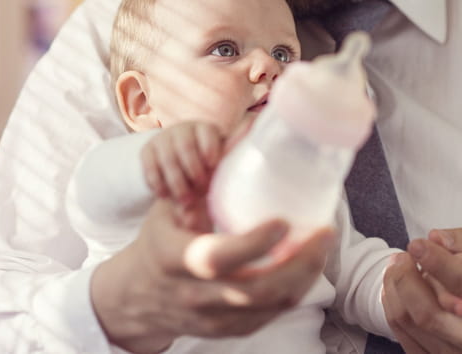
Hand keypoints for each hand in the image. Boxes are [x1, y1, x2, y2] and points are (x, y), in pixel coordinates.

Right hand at [91, 198, 334, 353]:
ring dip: (305, 276)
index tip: (283, 221)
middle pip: (256, 290)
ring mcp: (213, 318)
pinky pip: (271, 316)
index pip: (216, 257)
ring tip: (322, 245)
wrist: (137, 296)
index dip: (254, 243)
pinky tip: (308, 266)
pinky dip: (295, 290)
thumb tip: (247, 129)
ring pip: (270, 305)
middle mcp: (193, 294)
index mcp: (174, 258)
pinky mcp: (229, 331)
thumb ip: (206, 177)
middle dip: (300, 263)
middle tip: (324, 232)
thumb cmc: (161, 239)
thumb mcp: (169, 206)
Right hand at [140, 121, 222, 212]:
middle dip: (194, 172)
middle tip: (201, 192)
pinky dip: (158, 183)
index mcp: (205, 128)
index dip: (210, 149)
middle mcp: (183, 129)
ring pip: (168, 159)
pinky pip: (150, 167)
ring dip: (177, 183)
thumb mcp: (215, 165)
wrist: (179, 162)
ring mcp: (163, 138)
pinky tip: (165, 196)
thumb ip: (217, 172)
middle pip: (186, 147)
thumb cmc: (206, 166)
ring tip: (186, 201)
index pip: (207, 133)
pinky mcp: (147, 150)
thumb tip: (219, 186)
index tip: (213, 166)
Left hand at [382, 228, 461, 353]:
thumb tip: (434, 237)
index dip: (437, 262)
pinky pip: (399, 331)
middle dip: (406, 278)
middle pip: (429, 313)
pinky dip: (391, 303)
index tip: (416, 244)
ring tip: (395, 265)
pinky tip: (393, 286)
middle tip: (401, 255)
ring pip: (408, 321)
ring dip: (393, 287)